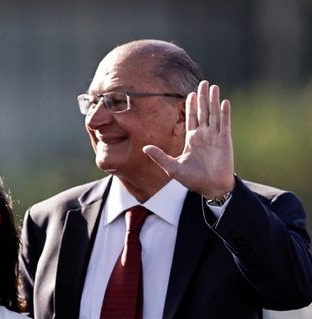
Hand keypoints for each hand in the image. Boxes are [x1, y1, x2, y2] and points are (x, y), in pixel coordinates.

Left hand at [143, 80, 235, 199]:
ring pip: (214, 114)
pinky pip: (225, 124)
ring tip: (213, 86)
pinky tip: (224, 102)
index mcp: (192, 140)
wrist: (210, 187)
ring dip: (214, 100)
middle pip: (203, 112)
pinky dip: (224, 113)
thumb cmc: (193, 179)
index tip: (190, 94)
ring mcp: (215, 137)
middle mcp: (204, 135)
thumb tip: (144, 148)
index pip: (191, 118)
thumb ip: (159, 156)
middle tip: (203, 82)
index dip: (191, 106)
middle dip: (203, 97)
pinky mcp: (225, 141)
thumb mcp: (172, 167)